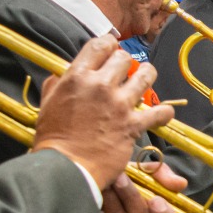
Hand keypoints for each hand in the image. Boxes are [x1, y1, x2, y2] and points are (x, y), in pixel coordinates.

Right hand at [33, 37, 171, 189]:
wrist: (65, 168)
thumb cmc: (53, 138)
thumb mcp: (48, 103)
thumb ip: (58, 83)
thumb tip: (64, 72)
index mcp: (77, 77)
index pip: (100, 44)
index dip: (109, 45)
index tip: (111, 52)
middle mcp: (100, 85)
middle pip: (124, 58)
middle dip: (125, 63)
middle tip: (123, 74)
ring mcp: (119, 105)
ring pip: (147, 74)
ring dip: (146, 77)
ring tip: (143, 82)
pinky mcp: (133, 125)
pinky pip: (160, 112)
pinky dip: (164, 113)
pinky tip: (161, 114)